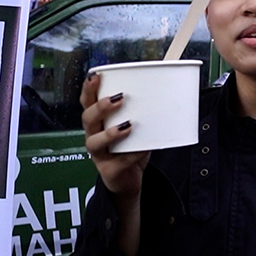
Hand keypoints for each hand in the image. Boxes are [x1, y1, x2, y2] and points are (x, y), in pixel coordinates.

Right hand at [80, 73, 149, 207]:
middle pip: (87, 120)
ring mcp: (99, 155)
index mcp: (98, 123)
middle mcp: (94, 137)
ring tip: (128, 125)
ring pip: (94, 142)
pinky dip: (132, 154)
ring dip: (110, 133)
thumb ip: (144, 112)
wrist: (129, 179)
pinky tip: (142, 149)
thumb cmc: (131, 148)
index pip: (87, 104)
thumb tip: (168, 88)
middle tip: (119, 98)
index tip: (95, 77)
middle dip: (100, 108)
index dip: (88, 91)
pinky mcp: (109, 170)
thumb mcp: (136, 127)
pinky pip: (118, 162)